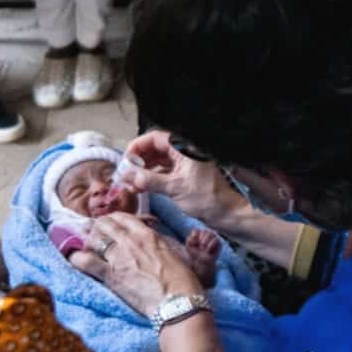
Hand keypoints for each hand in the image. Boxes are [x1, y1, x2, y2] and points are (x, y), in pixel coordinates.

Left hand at [70, 212, 203, 316]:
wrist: (178, 302)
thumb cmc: (182, 280)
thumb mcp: (173, 252)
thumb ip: (158, 242)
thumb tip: (152, 238)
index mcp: (147, 234)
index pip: (122, 218)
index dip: (113, 220)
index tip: (110, 225)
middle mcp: (130, 241)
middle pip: (105, 224)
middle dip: (97, 227)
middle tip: (94, 233)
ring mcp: (119, 257)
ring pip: (94, 238)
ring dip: (88, 240)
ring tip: (86, 245)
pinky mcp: (111, 275)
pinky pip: (86, 262)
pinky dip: (77, 258)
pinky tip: (73, 257)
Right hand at [123, 130, 248, 226]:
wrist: (225, 213)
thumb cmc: (206, 198)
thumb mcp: (174, 188)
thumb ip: (148, 179)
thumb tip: (126, 174)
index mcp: (184, 148)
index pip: (155, 138)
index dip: (138, 147)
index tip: (126, 160)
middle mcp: (184, 151)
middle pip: (155, 148)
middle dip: (139, 160)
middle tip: (126, 173)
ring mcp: (184, 163)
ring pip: (158, 160)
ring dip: (143, 170)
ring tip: (131, 183)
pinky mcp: (184, 174)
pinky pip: (163, 170)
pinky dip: (152, 177)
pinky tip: (141, 187)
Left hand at [184, 229, 220, 287]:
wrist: (201, 263)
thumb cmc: (194, 253)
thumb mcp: (189, 246)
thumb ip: (189, 239)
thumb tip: (195, 236)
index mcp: (199, 233)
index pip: (196, 230)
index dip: (194, 237)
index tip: (193, 244)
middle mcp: (207, 233)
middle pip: (204, 231)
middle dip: (201, 239)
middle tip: (200, 247)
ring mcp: (214, 237)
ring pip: (211, 233)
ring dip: (205, 242)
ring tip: (203, 248)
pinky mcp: (219, 243)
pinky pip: (216, 240)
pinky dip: (210, 245)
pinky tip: (208, 250)